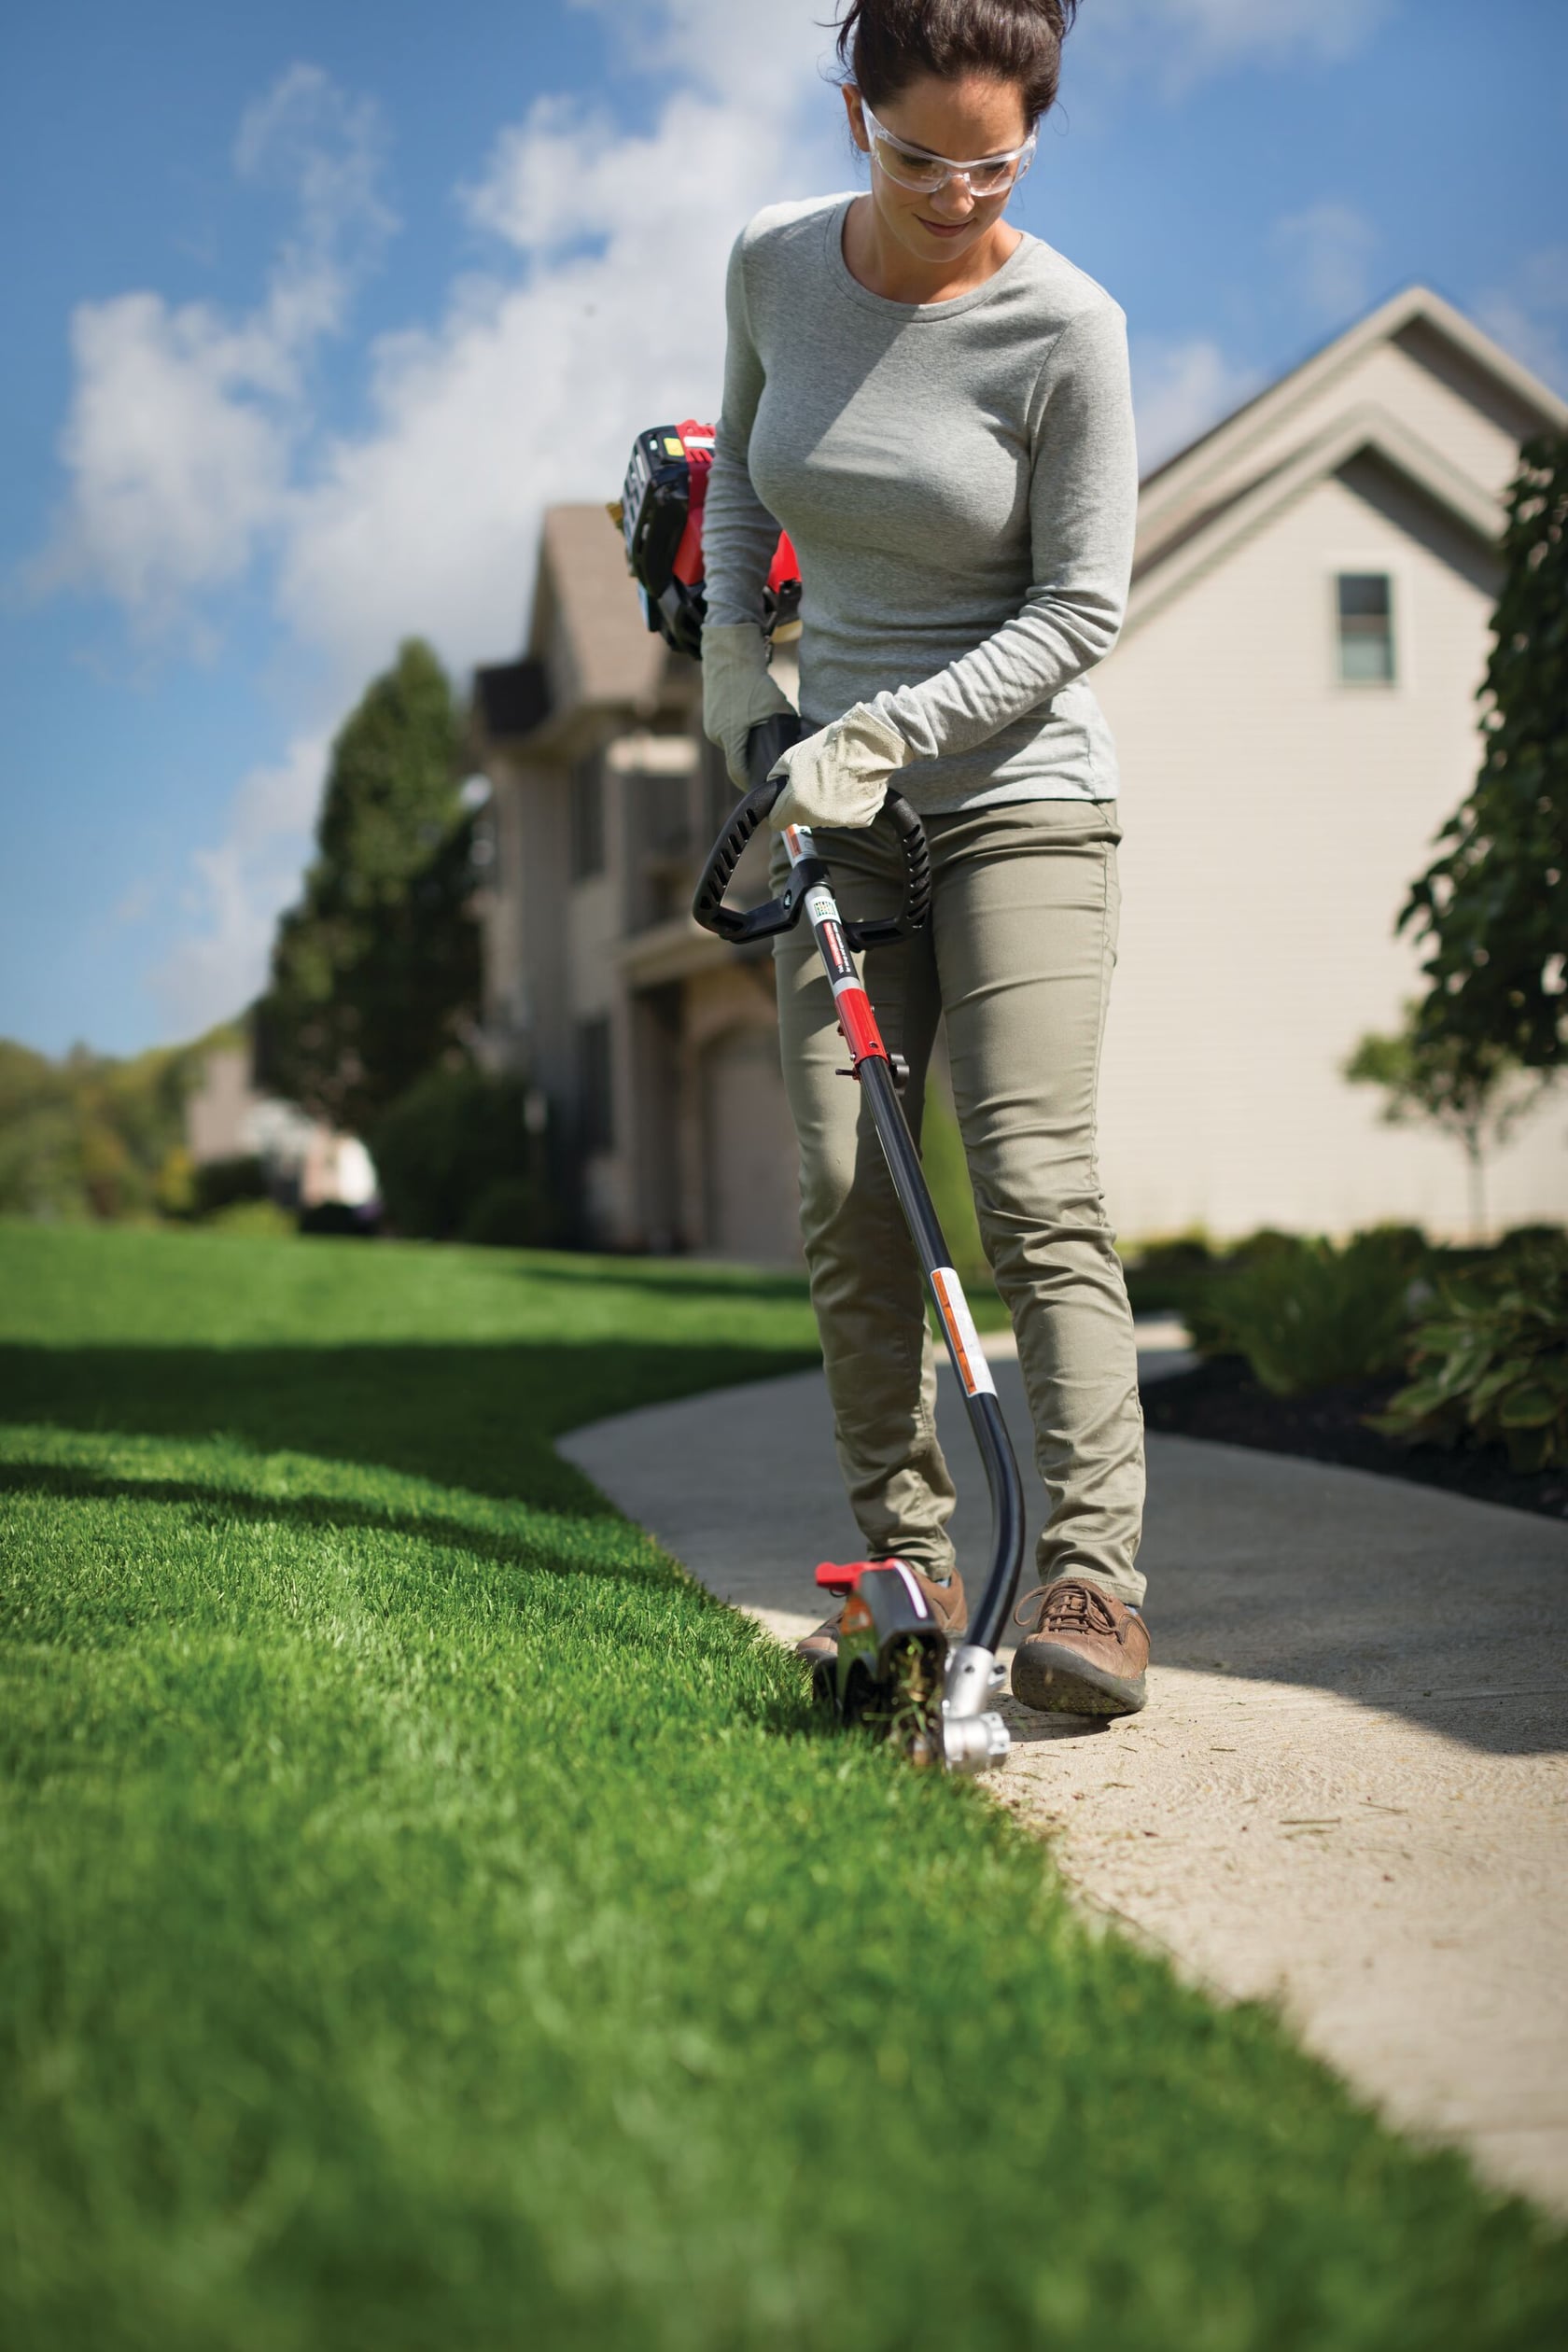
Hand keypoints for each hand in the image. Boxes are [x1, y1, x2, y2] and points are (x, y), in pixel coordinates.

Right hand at [701, 623, 794, 787]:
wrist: (728, 654)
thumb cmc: (753, 680)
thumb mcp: (775, 706)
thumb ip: (785, 729)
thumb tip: (798, 748)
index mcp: (731, 735)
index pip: (739, 772)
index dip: (752, 784)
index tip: (764, 789)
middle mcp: (717, 734)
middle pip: (735, 761)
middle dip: (752, 767)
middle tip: (771, 771)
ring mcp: (711, 726)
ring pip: (731, 748)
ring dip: (745, 752)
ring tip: (764, 750)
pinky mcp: (712, 717)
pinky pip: (727, 736)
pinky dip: (739, 739)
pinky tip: (753, 732)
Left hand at [768, 702, 911, 830]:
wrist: (867, 743)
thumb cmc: (829, 746)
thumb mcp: (791, 756)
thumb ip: (777, 777)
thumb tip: (776, 788)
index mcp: (796, 803)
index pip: (777, 821)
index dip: (778, 810)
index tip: (783, 803)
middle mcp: (817, 817)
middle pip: (803, 819)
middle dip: (803, 804)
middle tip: (815, 781)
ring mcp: (840, 820)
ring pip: (825, 818)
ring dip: (826, 805)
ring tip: (836, 780)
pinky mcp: (861, 819)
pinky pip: (848, 816)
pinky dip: (849, 805)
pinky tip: (851, 786)